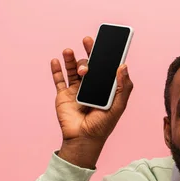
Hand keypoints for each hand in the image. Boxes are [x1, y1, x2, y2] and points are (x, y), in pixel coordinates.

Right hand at [50, 36, 133, 166]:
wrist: (84, 139)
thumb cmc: (103, 125)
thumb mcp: (118, 106)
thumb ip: (123, 87)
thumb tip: (123, 66)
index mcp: (105, 87)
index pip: (105, 67)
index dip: (106, 54)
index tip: (107, 42)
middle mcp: (90, 86)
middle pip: (89, 65)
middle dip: (89, 52)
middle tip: (88, 40)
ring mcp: (76, 90)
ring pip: (73, 69)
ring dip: (71, 58)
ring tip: (68, 51)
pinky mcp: (63, 95)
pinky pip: (59, 80)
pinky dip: (56, 69)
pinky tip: (56, 60)